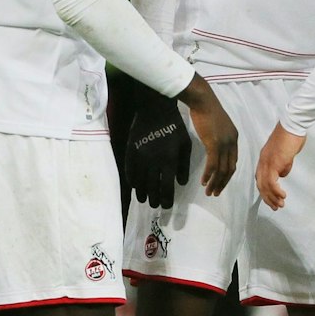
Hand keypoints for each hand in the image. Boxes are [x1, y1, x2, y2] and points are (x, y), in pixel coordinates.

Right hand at [123, 83, 191, 208]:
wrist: (154, 110)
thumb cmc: (174, 127)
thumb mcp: (185, 145)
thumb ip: (183, 166)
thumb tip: (180, 183)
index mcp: (168, 161)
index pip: (167, 187)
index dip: (166, 199)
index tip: (167, 206)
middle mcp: (152, 162)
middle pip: (152, 188)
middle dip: (154, 199)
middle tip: (156, 205)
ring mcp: (139, 158)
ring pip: (139, 183)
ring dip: (142, 194)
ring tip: (145, 200)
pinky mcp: (130, 152)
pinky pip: (130, 172)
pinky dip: (132, 182)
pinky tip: (135, 187)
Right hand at [176, 75, 237, 196]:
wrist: (203, 100)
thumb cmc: (207, 110)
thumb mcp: (217, 125)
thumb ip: (219, 136)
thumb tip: (213, 145)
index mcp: (234, 138)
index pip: (234, 161)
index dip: (228, 174)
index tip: (221, 182)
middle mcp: (232, 142)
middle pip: (230, 168)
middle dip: (223, 182)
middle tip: (216, 192)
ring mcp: (224, 144)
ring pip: (222, 169)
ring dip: (215, 182)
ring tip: (209, 192)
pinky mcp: (214, 144)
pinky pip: (213, 164)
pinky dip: (209, 175)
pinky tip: (204, 181)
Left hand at [257, 123, 307, 210]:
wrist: (292, 126)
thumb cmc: (292, 137)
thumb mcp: (287, 154)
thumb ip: (284, 164)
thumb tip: (283, 174)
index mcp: (264, 159)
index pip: (260, 178)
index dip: (265, 191)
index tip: (271, 199)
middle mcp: (262, 162)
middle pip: (261, 184)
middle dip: (268, 198)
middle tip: (276, 207)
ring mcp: (267, 162)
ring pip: (265, 185)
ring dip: (272, 197)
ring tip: (280, 205)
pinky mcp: (274, 163)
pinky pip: (272, 182)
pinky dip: (276, 191)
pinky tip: (283, 196)